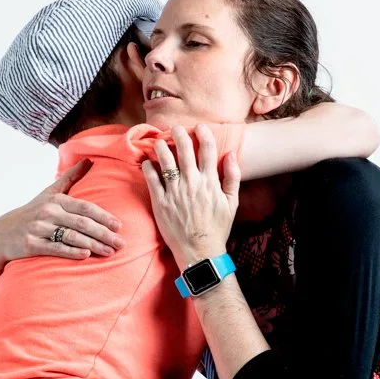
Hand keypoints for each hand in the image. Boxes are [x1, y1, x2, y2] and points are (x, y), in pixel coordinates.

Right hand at [0, 159, 125, 286]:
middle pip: (82, 223)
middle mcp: (47, 212)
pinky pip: (55, 248)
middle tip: (120, 243)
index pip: (85, 208)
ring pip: (71, 237)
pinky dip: (72, 252)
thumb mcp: (49, 193)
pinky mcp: (31, 244)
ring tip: (109, 252)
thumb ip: (70, 178)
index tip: (119, 226)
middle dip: (104, 234)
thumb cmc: (31, 212)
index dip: (104, 217)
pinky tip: (86, 256)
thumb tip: (89, 160)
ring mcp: (39, 228)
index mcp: (55, 200)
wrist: (2, 233)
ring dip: (93, 245)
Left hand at [140, 124, 240, 270]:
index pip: (207, 150)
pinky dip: (148, 168)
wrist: (200, 251)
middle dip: (179, 134)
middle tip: (175, 127)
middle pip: (184, 150)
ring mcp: (174, 192)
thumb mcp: (232, 203)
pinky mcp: (160, 202)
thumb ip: (232, 177)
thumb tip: (231, 154)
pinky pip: (152, 179)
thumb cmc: (217, 228)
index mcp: (210, 182)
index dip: (203, 134)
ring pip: (165, 161)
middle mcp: (192, 183)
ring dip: (161, 147)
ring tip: (158, 141)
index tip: (199, 127)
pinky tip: (147, 162)